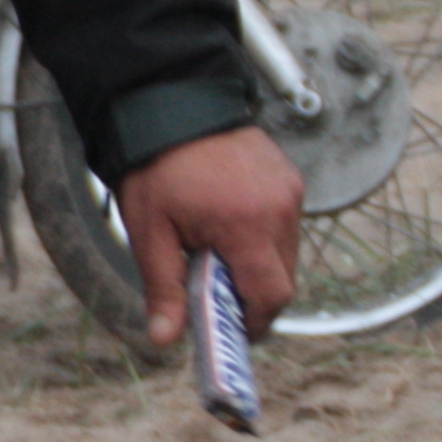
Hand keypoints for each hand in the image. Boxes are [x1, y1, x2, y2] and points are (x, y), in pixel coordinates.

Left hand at [115, 124, 303, 348]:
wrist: (170, 102)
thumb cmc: (155, 168)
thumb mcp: (150, 233)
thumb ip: (164, 289)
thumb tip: (166, 339)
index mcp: (246, 223)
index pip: (271, 295)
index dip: (254, 322)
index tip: (231, 331)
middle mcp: (279, 208)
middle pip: (283, 279)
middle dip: (253, 296)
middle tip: (216, 292)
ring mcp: (290, 190)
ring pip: (287, 254)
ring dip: (258, 266)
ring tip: (217, 251)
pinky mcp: (291, 178)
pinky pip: (286, 226)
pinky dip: (263, 239)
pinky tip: (229, 225)